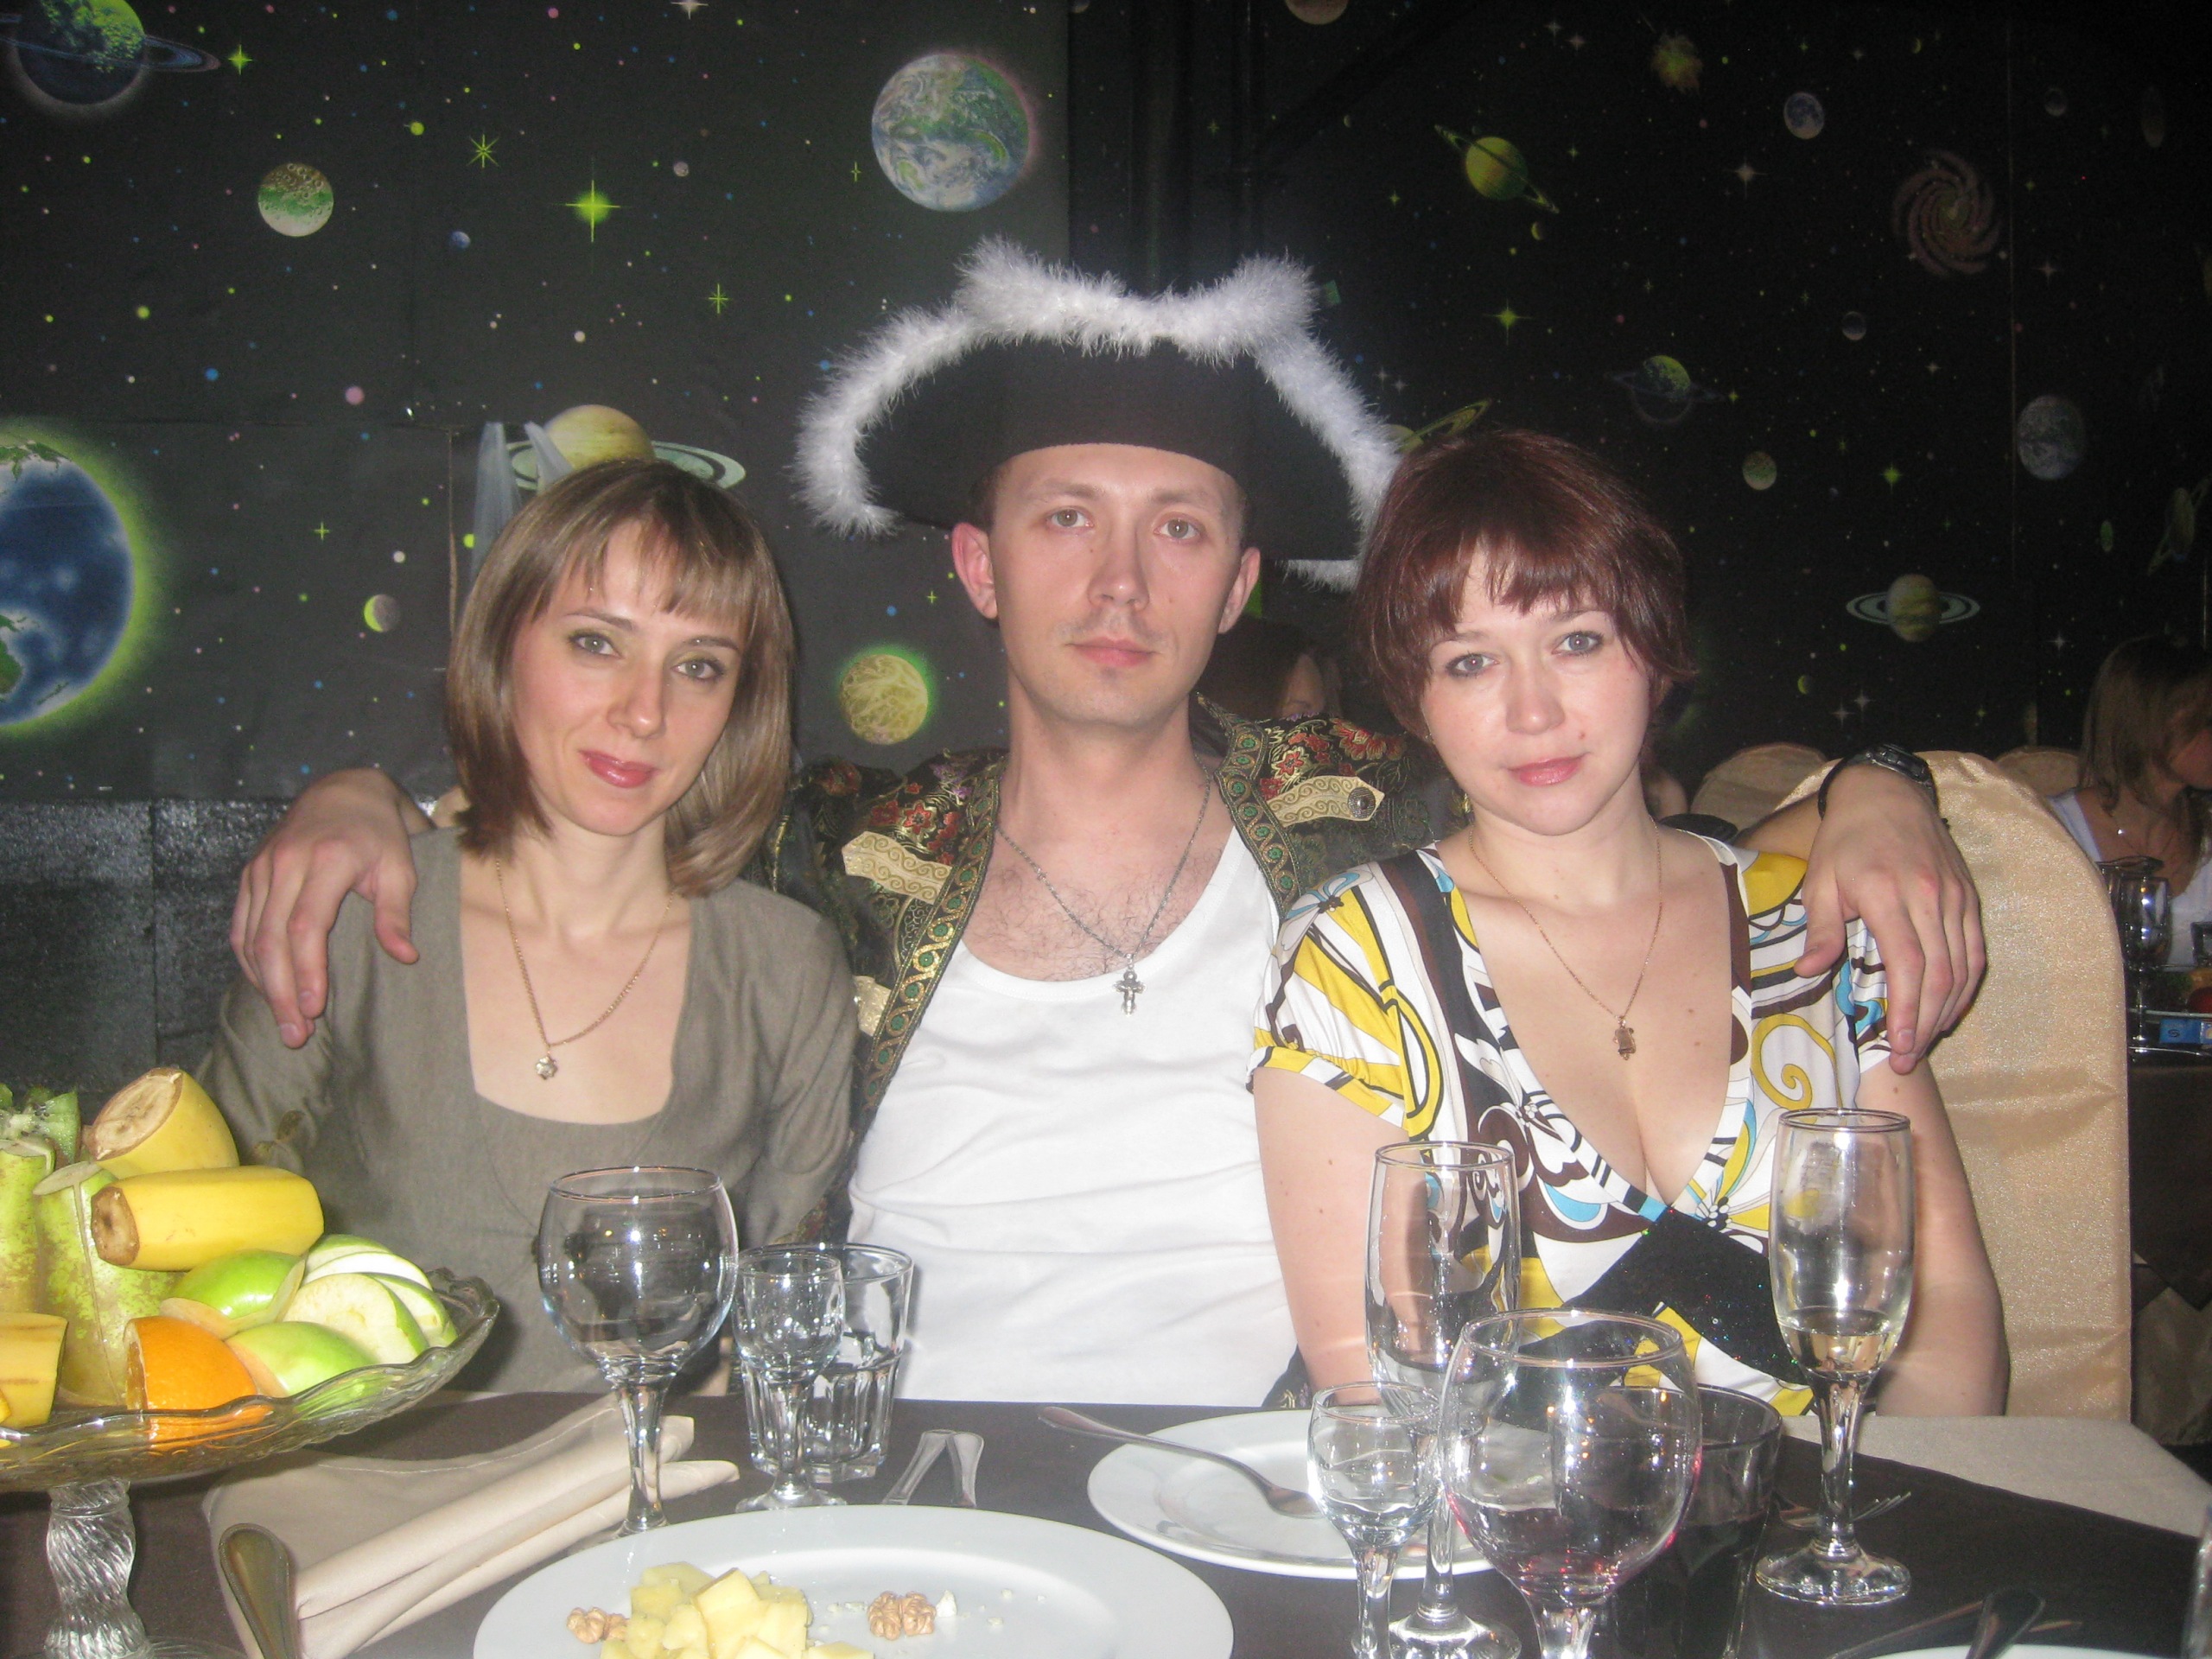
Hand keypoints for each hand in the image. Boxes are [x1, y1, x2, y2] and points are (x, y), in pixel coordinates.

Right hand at [230, 770, 427, 1045]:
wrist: (344, 790)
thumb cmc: (379, 834)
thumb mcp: (400, 867)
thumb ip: (396, 913)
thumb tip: (404, 957)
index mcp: (327, 861)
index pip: (306, 925)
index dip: (306, 971)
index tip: (314, 1009)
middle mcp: (286, 864)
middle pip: (271, 939)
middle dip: (280, 992)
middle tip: (294, 1034)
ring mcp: (262, 868)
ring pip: (250, 937)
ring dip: (263, 984)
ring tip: (282, 1022)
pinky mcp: (250, 875)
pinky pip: (241, 926)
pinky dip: (250, 961)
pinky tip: (266, 989)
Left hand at [1795, 764, 1983, 1069]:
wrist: (1886, 794)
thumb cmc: (1845, 840)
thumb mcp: (1820, 879)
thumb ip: (1822, 929)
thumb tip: (1808, 973)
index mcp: (1887, 895)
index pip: (1907, 965)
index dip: (1906, 1011)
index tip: (1896, 1046)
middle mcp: (1930, 897)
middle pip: (1939, 974)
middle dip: (1925, 1023)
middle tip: (1906, 1058)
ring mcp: (1956, 897)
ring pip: (1963, 967)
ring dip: (1947, 1010)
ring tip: (1925, 1042)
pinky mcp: (1969, 896)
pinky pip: (1976, 950)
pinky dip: (1967, 985)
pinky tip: (1951, 1009)